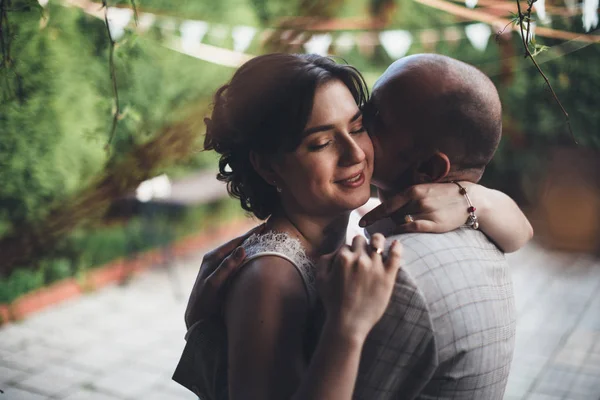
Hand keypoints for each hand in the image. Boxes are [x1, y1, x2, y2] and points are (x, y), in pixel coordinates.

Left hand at [185, 223, 265, 328]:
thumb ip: (226, 267)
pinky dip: (245, 256)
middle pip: (236, 244)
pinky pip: (235, 260)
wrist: (196, 317)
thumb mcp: (214, 284)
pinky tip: (252, 257)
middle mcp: (214, 259)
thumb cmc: (204, 302)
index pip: (235, 242)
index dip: (250, 234)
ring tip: (262, 240)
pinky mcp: (219, 273)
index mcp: (212, 258)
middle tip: (267, 229)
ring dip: (248, 246)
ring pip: (236, 252)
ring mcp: (216, 266)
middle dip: (251, 237)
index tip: (264, 226)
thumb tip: (242, 249)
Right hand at [316, 234, 401, 340]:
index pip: (346, 245)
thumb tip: (337, 250)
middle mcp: (359, 258)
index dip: (347, 252)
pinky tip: (396, 243)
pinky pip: (395, 255)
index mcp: (342, 258)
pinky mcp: (388, 276)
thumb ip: (325, 259)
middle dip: (359, 245)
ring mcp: (375, 266)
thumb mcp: (320, 278)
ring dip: (376, 240)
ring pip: (378, 240)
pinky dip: (397, 246)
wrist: (348, 323)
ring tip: (377, 245)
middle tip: (361, 255)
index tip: (349, 260)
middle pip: (361, 240)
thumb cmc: (333, 302)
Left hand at [359, 182, 475, 233]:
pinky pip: (413, 229)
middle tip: (385, 230)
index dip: (372, 215)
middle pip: (394, 217)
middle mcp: (417, 200)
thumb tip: (388, 209)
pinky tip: (403, 234)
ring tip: (402, 230)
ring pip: (403, 223)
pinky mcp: (435, 223)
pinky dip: (405, 231)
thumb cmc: (444, 195)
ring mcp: (426, 211)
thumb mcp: (424, 190)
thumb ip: (407, 198)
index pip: (387, 205)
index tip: (360, 223)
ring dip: (398, 228)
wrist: (469, 200)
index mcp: (412, 190)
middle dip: (388, 224)